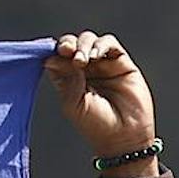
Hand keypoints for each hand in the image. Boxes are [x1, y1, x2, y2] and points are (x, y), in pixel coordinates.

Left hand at [44, 32, 157, 175]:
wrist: (124, 137)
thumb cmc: (96, 126)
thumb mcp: (72, 104)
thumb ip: (66, 79)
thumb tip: (55, 57)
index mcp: (69, 80)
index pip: (58, 57)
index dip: (55, 51)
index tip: (54, 55)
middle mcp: (86, 70)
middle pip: (73, 44)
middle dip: (68, 44)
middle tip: (68, 53)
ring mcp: (104, 65)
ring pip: (89, 40)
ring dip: (83, 45)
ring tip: (82, 61)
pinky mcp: (121, 63)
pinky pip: (109, 43)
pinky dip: (101, 44)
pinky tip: (96, 55)